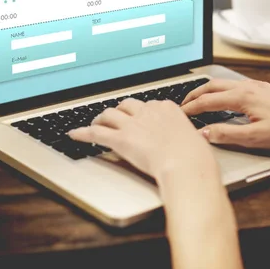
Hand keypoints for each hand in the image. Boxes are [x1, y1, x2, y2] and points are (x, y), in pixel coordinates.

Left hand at [69, 99, 218, 182]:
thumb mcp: (193, 139)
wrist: (186, 164)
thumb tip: (185, 143)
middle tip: (116, 118)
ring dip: (100, 118)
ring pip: (109, 114)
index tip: (139, 117)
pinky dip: (82, 133)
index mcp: (167, 108)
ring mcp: (133, 124)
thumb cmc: (194, 156)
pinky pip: (96, 133)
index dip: (140, 112)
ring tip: (96, 123)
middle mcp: (148, 112)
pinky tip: (74, 134)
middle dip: (120, 111)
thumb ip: (183, 136)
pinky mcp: (121, 139)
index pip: (149, 104)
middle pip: (126, 105)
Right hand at [181, 79, 269, 149]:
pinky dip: (221, 90)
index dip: (191, 108)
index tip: (179, 115)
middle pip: (212, 86)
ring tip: (198, 100)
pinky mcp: (264, 88)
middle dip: (194, 94)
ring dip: (207, 90)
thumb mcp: (255, 138)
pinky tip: (224, 99)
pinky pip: (235, 84)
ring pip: (224, 83)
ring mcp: (257, 85)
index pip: (208, 101)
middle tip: (182, 104)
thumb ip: (226, 134)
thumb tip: (203, 132)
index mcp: (242, 97)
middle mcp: (247, 86)